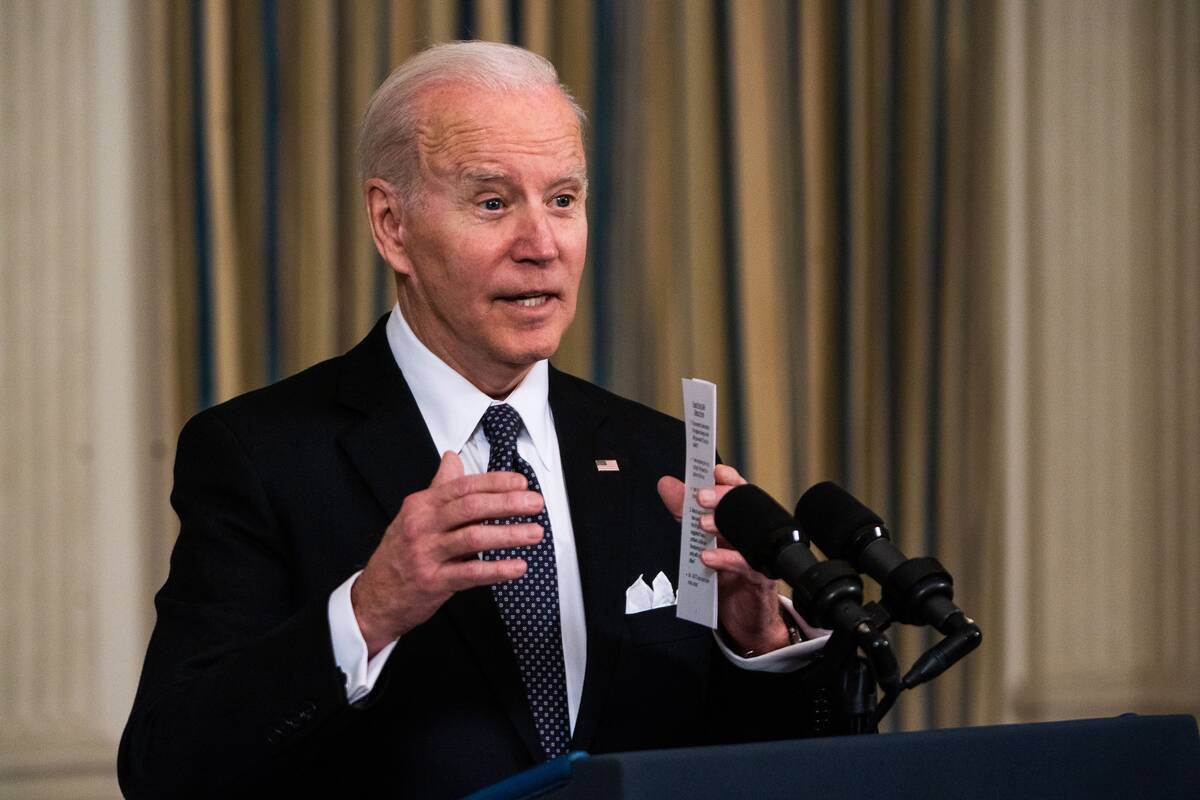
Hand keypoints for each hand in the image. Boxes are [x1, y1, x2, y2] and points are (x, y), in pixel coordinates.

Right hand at [352, 451, 544, 655]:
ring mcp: (426, 554)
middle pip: (471, 508)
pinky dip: (497, 570)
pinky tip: (517, 567)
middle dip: (507, 504)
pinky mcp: (433, 582)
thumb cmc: (399, 554)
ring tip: (534, 533)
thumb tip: (452, 458)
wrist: (375, 597)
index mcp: (421, 505)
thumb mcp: (414, 515)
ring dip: (509, 534)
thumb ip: (439, 487)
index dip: (495, 483)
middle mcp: (422, 526)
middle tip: (535, 504)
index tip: (521, 484)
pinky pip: (471, 573)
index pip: (463, 487)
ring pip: (473, 538)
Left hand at [657, 465, 790, 654]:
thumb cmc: (726, 575)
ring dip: (723, 525)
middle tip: (701, 496)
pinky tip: (708, 557)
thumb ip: (684, 512)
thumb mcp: (700, 539)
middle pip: (745, 507)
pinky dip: (725, 560)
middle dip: (723, 497)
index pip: (737, 492)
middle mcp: (752, 532)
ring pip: (747, 532)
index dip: (728, 479)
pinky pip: (746, 565)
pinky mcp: (760, 578)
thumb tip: (666, 484)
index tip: (714, 470)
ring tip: (702, 524)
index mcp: (739, 519)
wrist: (745, 617)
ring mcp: (759, 554)